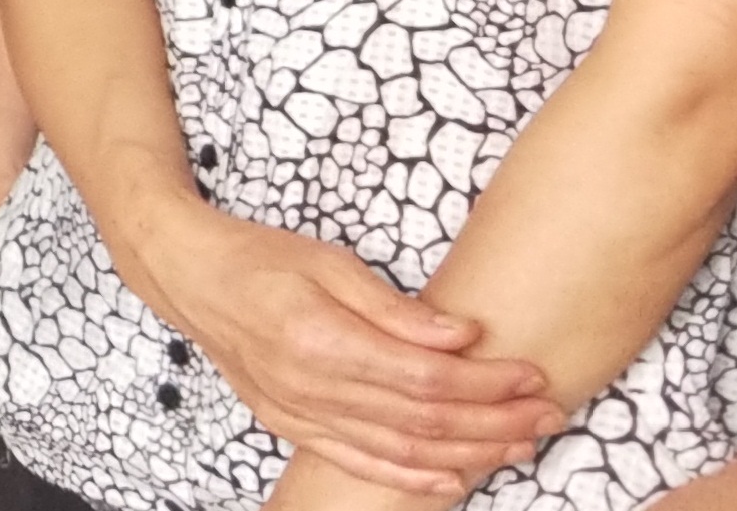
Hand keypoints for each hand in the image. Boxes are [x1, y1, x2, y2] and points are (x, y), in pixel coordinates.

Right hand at [135, 199, 558, 494]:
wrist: (188, 276)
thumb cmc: (258, 258)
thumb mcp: (326, 261)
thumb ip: (393, 306)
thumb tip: (461, 335)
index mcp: (320, 338)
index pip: (425, 377)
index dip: (486, 383)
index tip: (530, 374)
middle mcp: (311, 387)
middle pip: (423, 421)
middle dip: (495, 423)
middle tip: (547, 415)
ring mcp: (299, 413)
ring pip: (401, 450)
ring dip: (469, 454)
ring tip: (520, 445)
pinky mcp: (291, 425)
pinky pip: (360, 463)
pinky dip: (411, 478)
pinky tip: (453, 478)